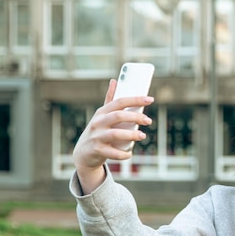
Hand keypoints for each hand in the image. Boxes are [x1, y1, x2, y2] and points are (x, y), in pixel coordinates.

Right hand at [72, 79, 153, 193]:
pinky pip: (113, 152)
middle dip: (135, 117)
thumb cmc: (98, 132)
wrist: (83, 154)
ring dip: (131, 135)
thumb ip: (109, 100)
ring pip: (115, 134)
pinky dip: (123, 153)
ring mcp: (96, 137)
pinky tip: (129, 153)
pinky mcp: (97, 150)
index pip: (119, 102)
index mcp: (101, 112)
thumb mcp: (101, 116)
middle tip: (149, 120)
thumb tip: (114, 81)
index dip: (135, 99)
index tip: (150, 99)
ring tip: (143, 136)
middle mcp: (98, 123)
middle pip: (118, 116)